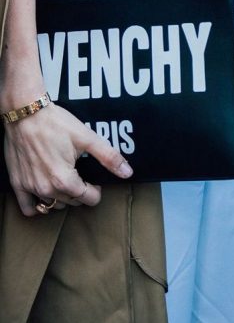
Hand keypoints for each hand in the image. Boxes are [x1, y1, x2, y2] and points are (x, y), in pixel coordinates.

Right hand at [4, 103, 132, 216]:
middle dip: (80, 192)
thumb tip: (127, 172)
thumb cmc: (55, 123)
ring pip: (52, 205)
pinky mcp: (17, 184)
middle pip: (72, 202)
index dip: (96, 189)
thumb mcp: (86, 137)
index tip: (95, 178)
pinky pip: (29, 208)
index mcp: (64, 180)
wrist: (25, 113)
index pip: (88, 199)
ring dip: (62, 197)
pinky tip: (45, 194)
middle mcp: (46, 189)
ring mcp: (30, 188)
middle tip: (81, 174)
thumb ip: (108, 156)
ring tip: (65, 179)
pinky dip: (38, 206)